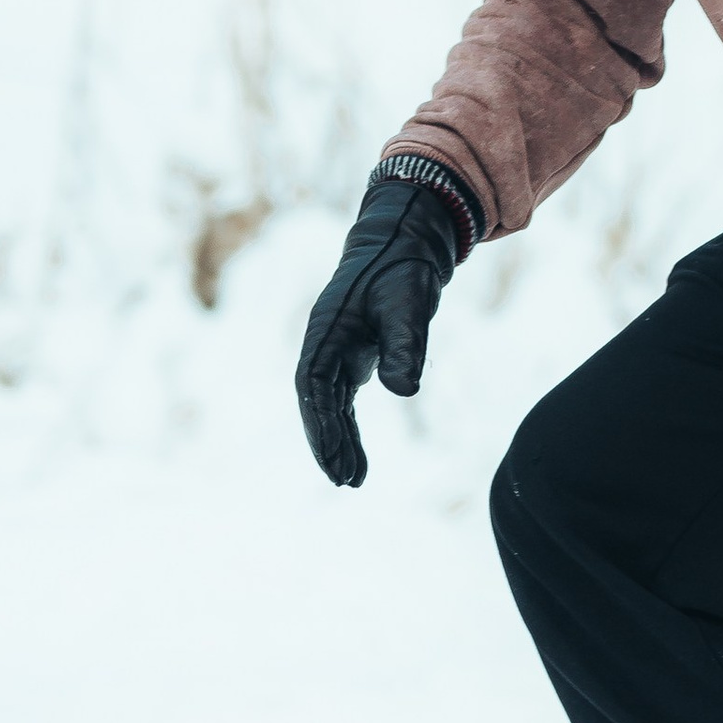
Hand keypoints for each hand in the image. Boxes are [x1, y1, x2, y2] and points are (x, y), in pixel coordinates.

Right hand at [295, 167, 469, 486]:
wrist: (407, 241)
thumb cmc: (404, 268)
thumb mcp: (409, 303)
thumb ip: (404, 344)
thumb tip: (404, 391)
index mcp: (326, 329)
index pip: (313, 385)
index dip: (320, 423)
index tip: (333, 456)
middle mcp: (323, 343)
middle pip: (315, 403)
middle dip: (327, 442)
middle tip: (344, 480)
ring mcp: (335, 352)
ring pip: (328, 407)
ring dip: (337, 442)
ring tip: (352, 481)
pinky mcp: (352, 358)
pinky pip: (341, 402)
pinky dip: (347, 429)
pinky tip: (355, 458)